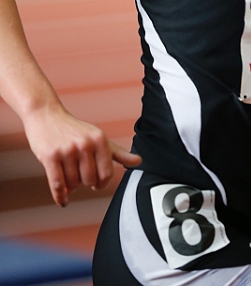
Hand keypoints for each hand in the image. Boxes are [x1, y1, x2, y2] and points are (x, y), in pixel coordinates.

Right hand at [23, 105, 141, 205]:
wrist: (46, 116)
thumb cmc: (74, 130)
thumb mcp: (98, 138)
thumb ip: (118, 153)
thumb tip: (139, 161)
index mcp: (99, 139)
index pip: (107, 174)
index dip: (101, 182)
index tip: (96, 183)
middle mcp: (85, 144)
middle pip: (89, 181)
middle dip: (84, 182)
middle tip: (79, 175)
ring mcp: (67, 150)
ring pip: (73, 184)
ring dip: (70, 186)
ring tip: (67, 175)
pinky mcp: (50, 157)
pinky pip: (57, 185)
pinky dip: (60, 196)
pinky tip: (62, 199)